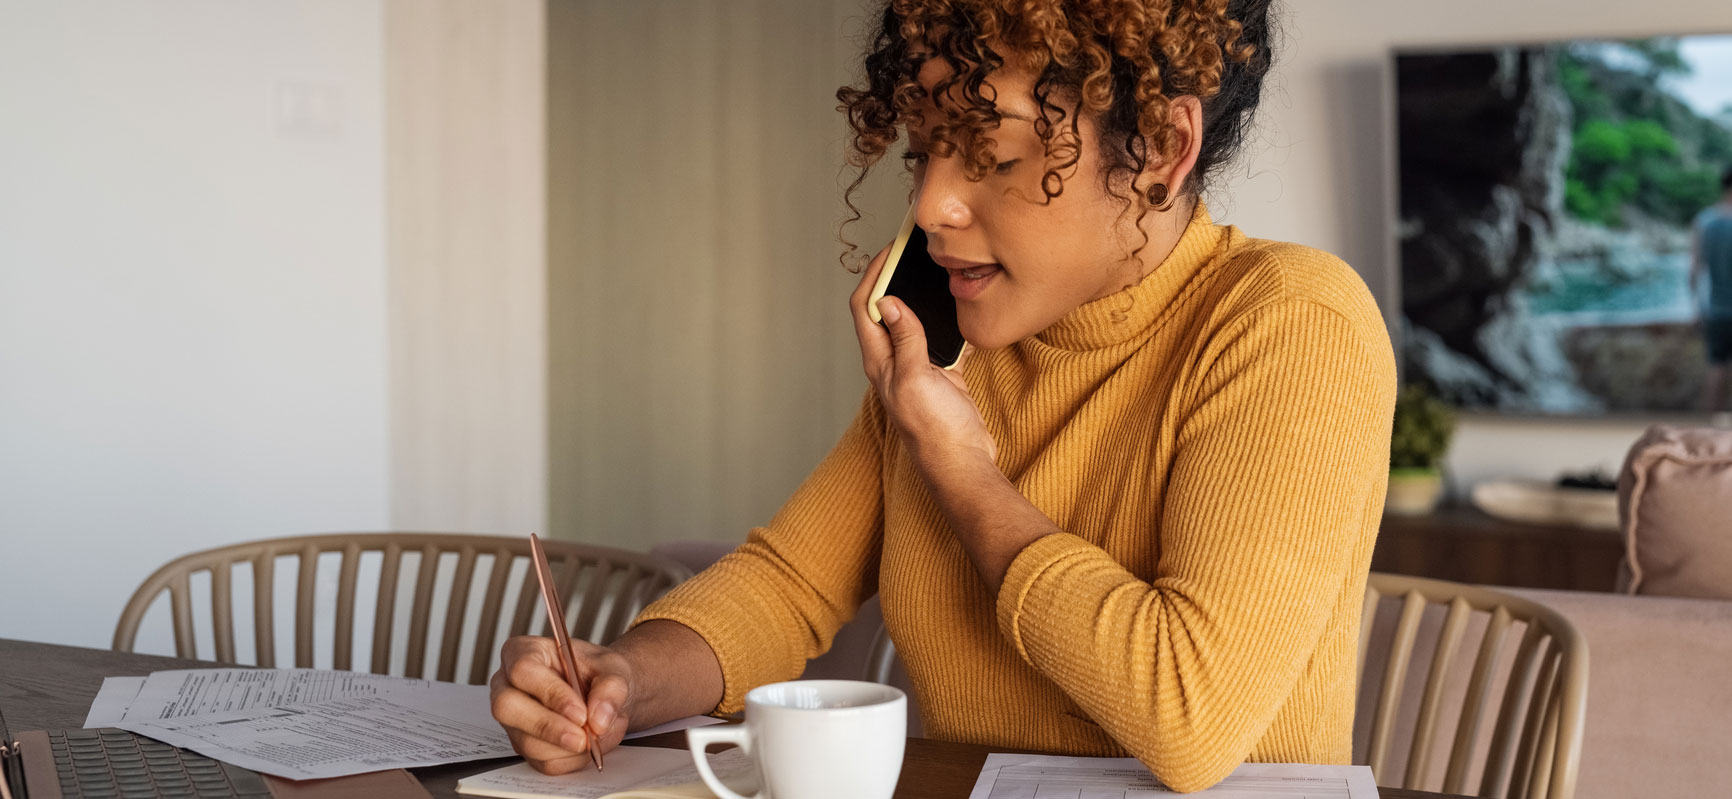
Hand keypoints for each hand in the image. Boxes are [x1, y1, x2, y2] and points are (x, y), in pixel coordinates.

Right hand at [489, 636, 632, 774]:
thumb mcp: (613, 668)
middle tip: (583, 738)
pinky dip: (572, 759)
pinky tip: (589, 744)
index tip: (580, 713)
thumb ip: (611, 688)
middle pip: (508, 708)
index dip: (551, 694)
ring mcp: (513, 718)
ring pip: (527, 741)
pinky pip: (542, 762)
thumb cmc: (598, 673)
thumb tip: (598, 718)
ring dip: (569, 747)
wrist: (604, 695)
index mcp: (523, 652)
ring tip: (599, 733)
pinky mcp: (524, 744)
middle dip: (549, 727)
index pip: (523, 670)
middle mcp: (508, 685)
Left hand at [849, 244, 997, 470]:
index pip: (866, 308)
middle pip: (884, 310)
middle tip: (910, 251)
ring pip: (911, 322)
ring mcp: (917, 368)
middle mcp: (893, 362)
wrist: (962, 463)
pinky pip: (936, 338)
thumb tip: (891, 302)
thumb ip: (906, 340)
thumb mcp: (917, 378)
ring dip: (917, 295)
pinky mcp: (940, 374)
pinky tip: (955, 307)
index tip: (891, 251)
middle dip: (893, 277)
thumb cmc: (935, 430)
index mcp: (880, 361)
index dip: (874, 276)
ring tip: (929, 270)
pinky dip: (942, 319)